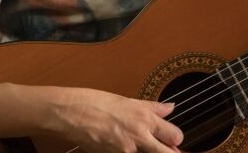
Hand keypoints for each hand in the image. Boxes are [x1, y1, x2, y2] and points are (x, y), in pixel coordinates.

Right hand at [51, 87, 182, 152]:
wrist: (71, 114)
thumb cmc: (96, 102)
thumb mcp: (128, 100)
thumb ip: (152, 107)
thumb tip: (170, 108)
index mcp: (145, 118)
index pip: (174, 135)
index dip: (176, 139)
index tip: (173, 138)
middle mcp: (139, 136)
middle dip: (170, 152)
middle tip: (167, 149)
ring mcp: (126, 150)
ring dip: (149, 152)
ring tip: (141, 145)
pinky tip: (126, 147)